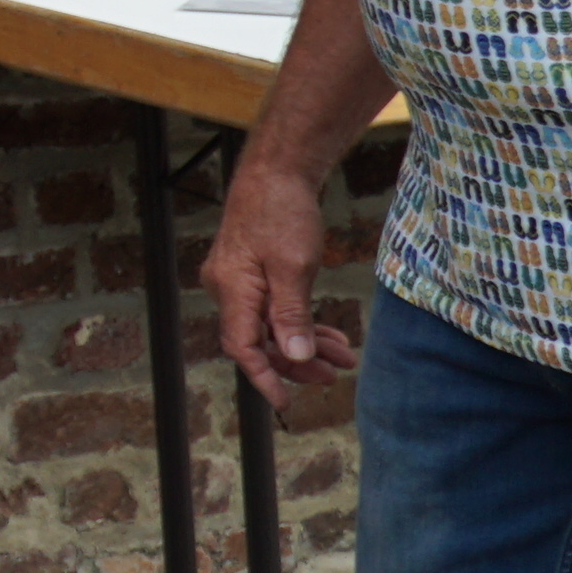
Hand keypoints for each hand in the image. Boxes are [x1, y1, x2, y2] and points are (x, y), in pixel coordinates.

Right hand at [202, 156, 349, 403]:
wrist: (276, 171)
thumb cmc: (281, 212)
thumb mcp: (293, 266)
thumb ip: (291, 314)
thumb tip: (294, 355)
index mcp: (232, 289)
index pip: (243, 347)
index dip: (264, 377)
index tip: (286, 401)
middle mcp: (228, 288)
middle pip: (259, 341)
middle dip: (297, 361)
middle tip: (333, 374)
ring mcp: (240, 280)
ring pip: (270, 326)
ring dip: (305, 343)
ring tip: (343, 356)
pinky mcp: (253, 272)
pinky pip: (274, 308)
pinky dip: (300, 322)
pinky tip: (328, 332)